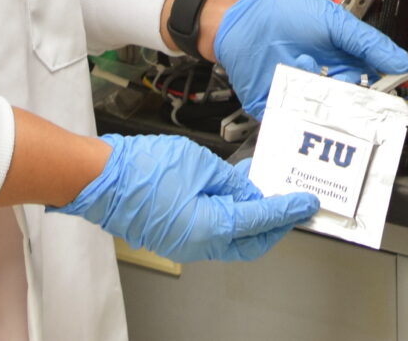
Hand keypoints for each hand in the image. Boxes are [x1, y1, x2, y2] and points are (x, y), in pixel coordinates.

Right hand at [54, 134, 313, 263]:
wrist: (101, 180)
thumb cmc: (143, 168)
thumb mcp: (199, 163)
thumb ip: (230, 181)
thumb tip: (249, 191)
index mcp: (210, 227)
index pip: (261, 219)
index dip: (288, 209)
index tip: (306, 203)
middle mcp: (199, 244)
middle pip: (249, 241)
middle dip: (274, 225)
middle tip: (292, 206)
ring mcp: (183, 244)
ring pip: (230, 238)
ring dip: (250, 219)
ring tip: (265, 193)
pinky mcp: (172, 236)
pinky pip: (210, 232)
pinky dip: (228, 217)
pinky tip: (233, 194)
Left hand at [210, 0, 407, 117]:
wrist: (241, 12)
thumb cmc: (286, 11)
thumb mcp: (334, 22)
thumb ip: (368, 43)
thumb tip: (402, 62)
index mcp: (340, 65)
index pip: (366, 91)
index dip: (375, 100)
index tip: (382, 105)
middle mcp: (320, 84)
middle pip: (342, 110)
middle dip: (344, 108)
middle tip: (342, 95)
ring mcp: (296, 97)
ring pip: (316, 119)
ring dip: (316, 106)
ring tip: (307, 75)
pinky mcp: (271, 107)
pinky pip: (285, 123)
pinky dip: (289, 118)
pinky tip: (290, 96)